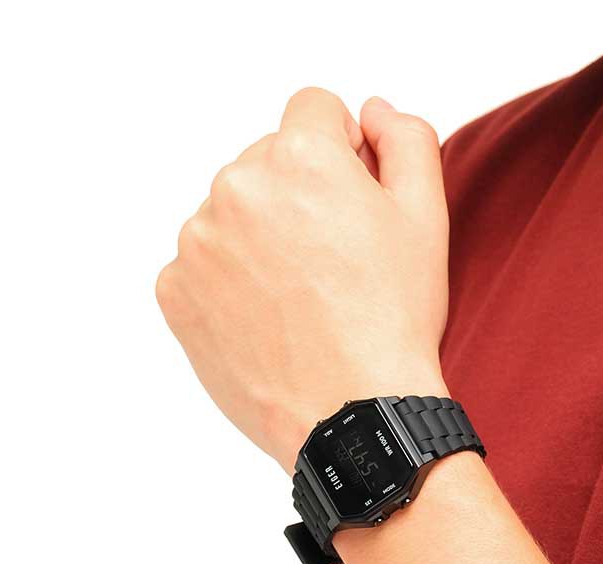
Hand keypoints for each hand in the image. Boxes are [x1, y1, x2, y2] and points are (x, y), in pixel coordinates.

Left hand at [155, 88, 450, 473]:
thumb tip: (369, 110)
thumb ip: (405, 140)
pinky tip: (267, 320)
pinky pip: (201, 266)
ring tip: (300, 299)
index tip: (352, 204)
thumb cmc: (393, 321)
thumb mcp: (426, 219)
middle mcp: (237, 186)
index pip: (314, 111)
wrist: (353, 414)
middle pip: (268, 162)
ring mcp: (198, 242)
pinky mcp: (175, 292)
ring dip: (259, 239)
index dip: (343, 154)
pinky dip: (229, 284)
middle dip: (298, 197)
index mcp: (301, 157)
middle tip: (332, 264)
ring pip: (232, 214)